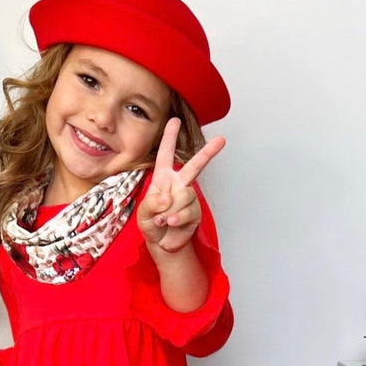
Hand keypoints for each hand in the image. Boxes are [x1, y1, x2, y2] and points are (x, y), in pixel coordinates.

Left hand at [137, 117, 225, 252]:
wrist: (162, 245)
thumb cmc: (151, 225)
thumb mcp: (143, 214)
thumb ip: (151, 204)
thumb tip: (167, 196)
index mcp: (163, 179)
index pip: (165, 155)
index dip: (169, 137)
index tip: (175, 120)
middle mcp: (178, 185)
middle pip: (194, 166)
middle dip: (208, 153)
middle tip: (222, 140)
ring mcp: (188, 198)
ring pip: (185, 196)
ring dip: (171, 210)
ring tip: (164, 219)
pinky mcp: (195, 212)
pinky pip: (188, 211)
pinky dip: (177, 218)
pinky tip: (171, 223)